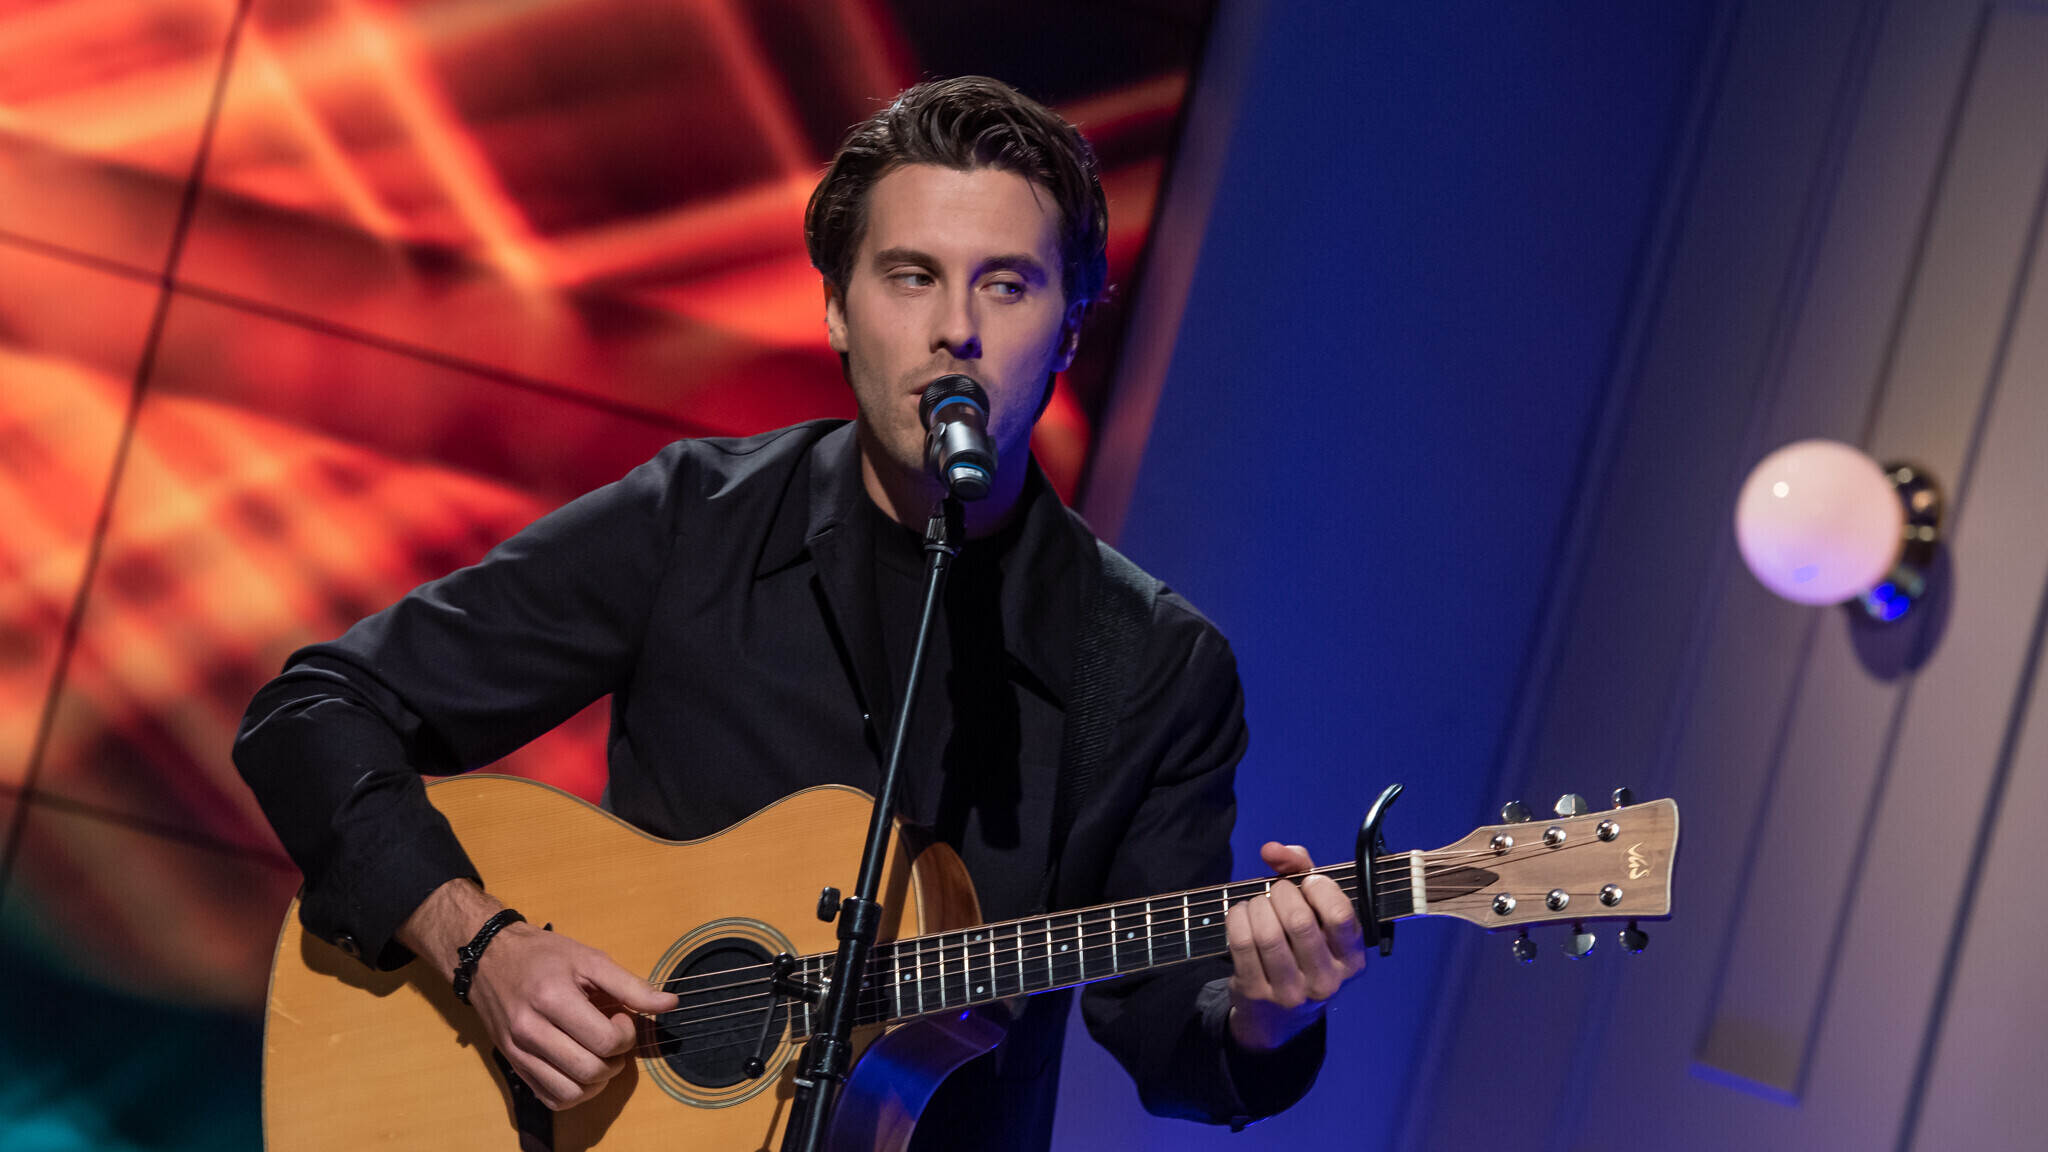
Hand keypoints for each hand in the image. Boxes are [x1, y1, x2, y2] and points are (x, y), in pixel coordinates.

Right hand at [398, 880, 679, 1109]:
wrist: (489, 958)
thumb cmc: (543, 955)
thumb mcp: (590, 958)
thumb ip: (631, 985)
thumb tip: (671, 1004)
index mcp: (553, 999)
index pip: (604, 1041)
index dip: (625, 1035)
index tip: (621, 1017)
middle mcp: (531, 1030)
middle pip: (589, 1070)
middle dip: (615, 1060)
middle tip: (613, 1038)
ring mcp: (518, 1052)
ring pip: (570, 1092)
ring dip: (597, 1081)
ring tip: (599, 1056)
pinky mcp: (512, 1065)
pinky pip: (550, 1098)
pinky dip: (574, 1093)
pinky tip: (581, 1070)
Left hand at [1224, 843, 1367, 1051]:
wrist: (1278, 1014)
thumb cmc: (1303, 948)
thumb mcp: (1316, 913)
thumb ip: (1302, 870)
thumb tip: (1272, 849)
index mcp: (1352, 960)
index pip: (1340, 915)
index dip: (1319, 888)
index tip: (1308, 882)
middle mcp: (1327, 981)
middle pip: (1299, 921)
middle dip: (1282, 893)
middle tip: (1278, 891)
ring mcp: (1291, 992)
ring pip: (1267, 933)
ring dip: (1257, 905)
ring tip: (1259, 904)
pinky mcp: (1257, 993)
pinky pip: (1242, 943)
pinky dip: (1238, 918)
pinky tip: (1242, 915)